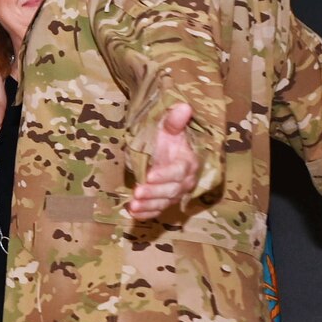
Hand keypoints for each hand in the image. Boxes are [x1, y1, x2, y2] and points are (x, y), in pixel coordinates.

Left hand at [125, 102, 200, 220]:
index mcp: (188, 162)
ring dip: (148, 205)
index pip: (179, 171)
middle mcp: (185, 181)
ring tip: (133, 205)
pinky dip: (146, 214)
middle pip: (171, 190)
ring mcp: (175, 193)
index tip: (150, 175)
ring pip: (163, 202)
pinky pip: (157, 210)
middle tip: (138, 192)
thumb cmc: (167, 138)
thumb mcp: (168, 127)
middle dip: (154, 192)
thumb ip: (174, 121)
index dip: (165, 174)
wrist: (165, 151)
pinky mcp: (165, 201)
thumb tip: (183, 107)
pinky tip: (134, 214)